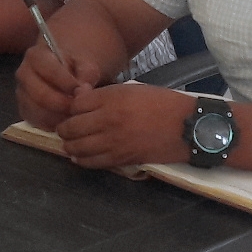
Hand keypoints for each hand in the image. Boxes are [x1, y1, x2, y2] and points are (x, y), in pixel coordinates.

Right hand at [14, 42, 103, 128]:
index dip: (66, 83)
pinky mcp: (24, 109)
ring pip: (35, 111)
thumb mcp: (85, 63)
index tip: (82, 90)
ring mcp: (21, 93)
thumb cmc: (75, 64)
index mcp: (36, 56)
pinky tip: (65, 121)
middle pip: (39, 95)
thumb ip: (86, 74)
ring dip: (56, 117)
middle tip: (79, 108)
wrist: (66, 69)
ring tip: (74, 116)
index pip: (49, 71)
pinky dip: (51, 124)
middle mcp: (23, 74)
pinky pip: (34, 121)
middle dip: (61, 104)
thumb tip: (84, 91)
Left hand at [54, 83, 193, 167]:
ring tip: (70, 143)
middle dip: (64, 128)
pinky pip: (91, 162)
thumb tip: (80, 97)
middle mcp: (107, 120)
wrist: (187, 126)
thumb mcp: (133, 90)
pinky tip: (80, 156)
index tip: (72, 111)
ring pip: (76, 147)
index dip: (70, 108)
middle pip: (70, 127)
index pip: (75, 104)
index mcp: (112, 98)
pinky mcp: (120, 159)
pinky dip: (81, 160)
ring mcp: (113, 142)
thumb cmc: (162, 103)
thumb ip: (105, 94)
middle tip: (65, 128)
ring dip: (69, 145)